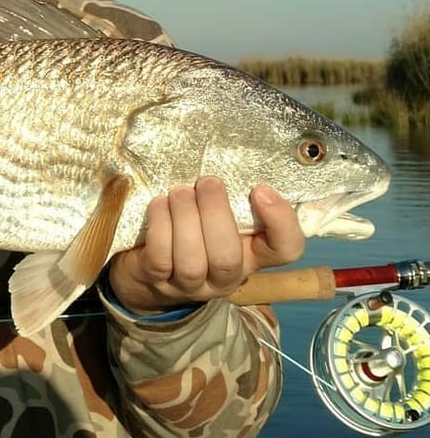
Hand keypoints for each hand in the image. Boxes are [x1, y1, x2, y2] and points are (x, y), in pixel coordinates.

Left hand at [107, 177, 305, 315]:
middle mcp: (225, 276)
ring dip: (185, 218)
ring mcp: (190, 284)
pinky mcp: (157, 281)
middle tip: (207, 182)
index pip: (286, 249)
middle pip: (228, 258)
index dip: (280, 222)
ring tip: (180, 192)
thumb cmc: (195, 227)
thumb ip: (235, 197)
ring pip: (191, 261)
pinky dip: (160, 227)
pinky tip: (159, 204)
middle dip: (215, 214)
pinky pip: (160, 258)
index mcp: (252, 255)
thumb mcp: (221, 214)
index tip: (260, 189)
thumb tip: (239, 152)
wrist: (151, 266)